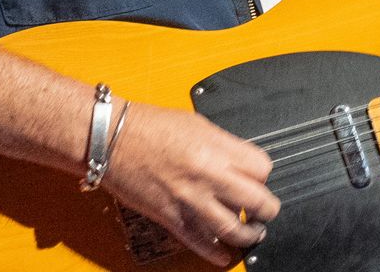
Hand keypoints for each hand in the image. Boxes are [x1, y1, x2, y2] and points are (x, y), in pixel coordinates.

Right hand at [101, 102, 281, 267]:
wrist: (112, 138)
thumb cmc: (149, 126)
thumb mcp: (198, 124)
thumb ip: (223, 145)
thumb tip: (239, 162)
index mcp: (217, 148)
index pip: (262, 168)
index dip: (264, 175)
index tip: (258, 179)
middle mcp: (209, 175)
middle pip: (258, 201)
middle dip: (267, 209)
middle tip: (266, 211)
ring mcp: (191, 199)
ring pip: (234, 229)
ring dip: (248, 235)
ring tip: (251, 234)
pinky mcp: (171, 217)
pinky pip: (201, 242)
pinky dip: (216, 253)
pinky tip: (224, 254)